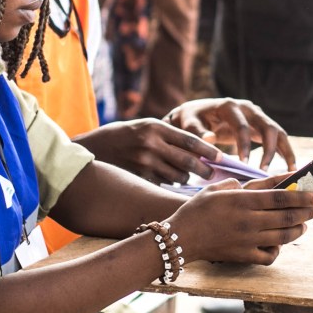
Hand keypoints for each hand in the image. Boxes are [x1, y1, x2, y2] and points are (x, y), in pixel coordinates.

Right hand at [82, 118, 222, 183]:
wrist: (91, 148)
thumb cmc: (122, 136)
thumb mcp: (144, 127)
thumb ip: (167, 134)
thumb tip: (196, 148)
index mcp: (155, 127)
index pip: (189, 139)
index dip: (208, 150)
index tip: (220, 157)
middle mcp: (151, 144)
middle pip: (187, 160)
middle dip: (204, 170)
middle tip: (212, 174)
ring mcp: (144, 162)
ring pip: (177, 176)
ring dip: (186, 179)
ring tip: (188, 178)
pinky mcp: (138, 177)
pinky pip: (162, 184)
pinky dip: (169, 185)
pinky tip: (170, 184)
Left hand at [165, 97, 293, 168]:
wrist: (196, 113)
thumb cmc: (191, 120)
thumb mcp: (188, 124)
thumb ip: (197, 132)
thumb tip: (210, 140)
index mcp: (229, 106)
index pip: (242, 127)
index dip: (244, 146)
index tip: (244, 165)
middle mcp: (247, 107)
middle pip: (267, 127)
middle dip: (268, 150)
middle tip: (263, 171)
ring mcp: (256, 115)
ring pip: (277, 132)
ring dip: (284, 150)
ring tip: (289, 170)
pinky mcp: (260, 124)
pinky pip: (277, 137)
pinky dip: (284, 151)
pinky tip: (289, 166)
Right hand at [170, 180, 312, 264]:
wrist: (179, 238)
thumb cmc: (196, 210)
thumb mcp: (215, 189)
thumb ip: (239, 184)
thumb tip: (258, 185)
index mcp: (242, 200)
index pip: (281, 197)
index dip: (303, 196)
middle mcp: (248, 220)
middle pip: (288, 216)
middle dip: (307, 211)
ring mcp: (247, 240)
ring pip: (284, 236)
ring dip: (298, 229)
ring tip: (303, 224)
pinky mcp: (243, 256)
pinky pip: (269, 256)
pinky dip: (278, 250)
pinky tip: (279, 244)